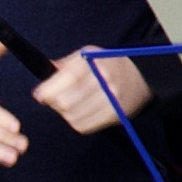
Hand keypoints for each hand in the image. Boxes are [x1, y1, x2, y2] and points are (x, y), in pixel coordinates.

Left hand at [32, 51, 150, 133]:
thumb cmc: (108, 64)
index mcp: (94, 62)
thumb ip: (65, 64)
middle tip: (56, 99)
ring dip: (65, 114)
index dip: (48, 90)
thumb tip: (46, 69)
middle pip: (66, 102)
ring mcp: (111, 99)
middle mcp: (104, 80)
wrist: (141, 77)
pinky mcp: (115, 114)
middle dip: (55, 103)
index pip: (67, 79)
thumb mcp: (87, 55)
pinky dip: (77, 122)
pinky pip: (84, 126)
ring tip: (70, 106)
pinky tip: (80, 113)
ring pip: (73, 116)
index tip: (40, 95)